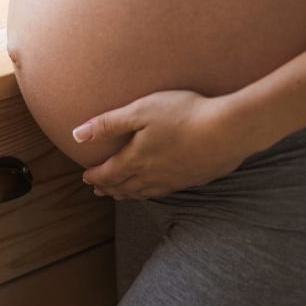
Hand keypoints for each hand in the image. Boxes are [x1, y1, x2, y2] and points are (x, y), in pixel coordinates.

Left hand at [76, 90, 268, 199]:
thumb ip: (107, 123)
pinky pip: (165, 191)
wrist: (229, 129)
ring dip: (128, 194)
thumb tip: (76, 135)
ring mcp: (174, 180)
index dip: (94, 176)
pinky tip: (155, 189)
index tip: (85, 176)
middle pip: (124, 186)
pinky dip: (151, 193)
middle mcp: (152, 175)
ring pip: (144, 192)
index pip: (108, 173)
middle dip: (109, 188)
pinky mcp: (193, 179)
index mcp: (136, 159)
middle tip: (99, 190)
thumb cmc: (183, 114)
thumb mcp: (140, 111)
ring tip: (121, 194)